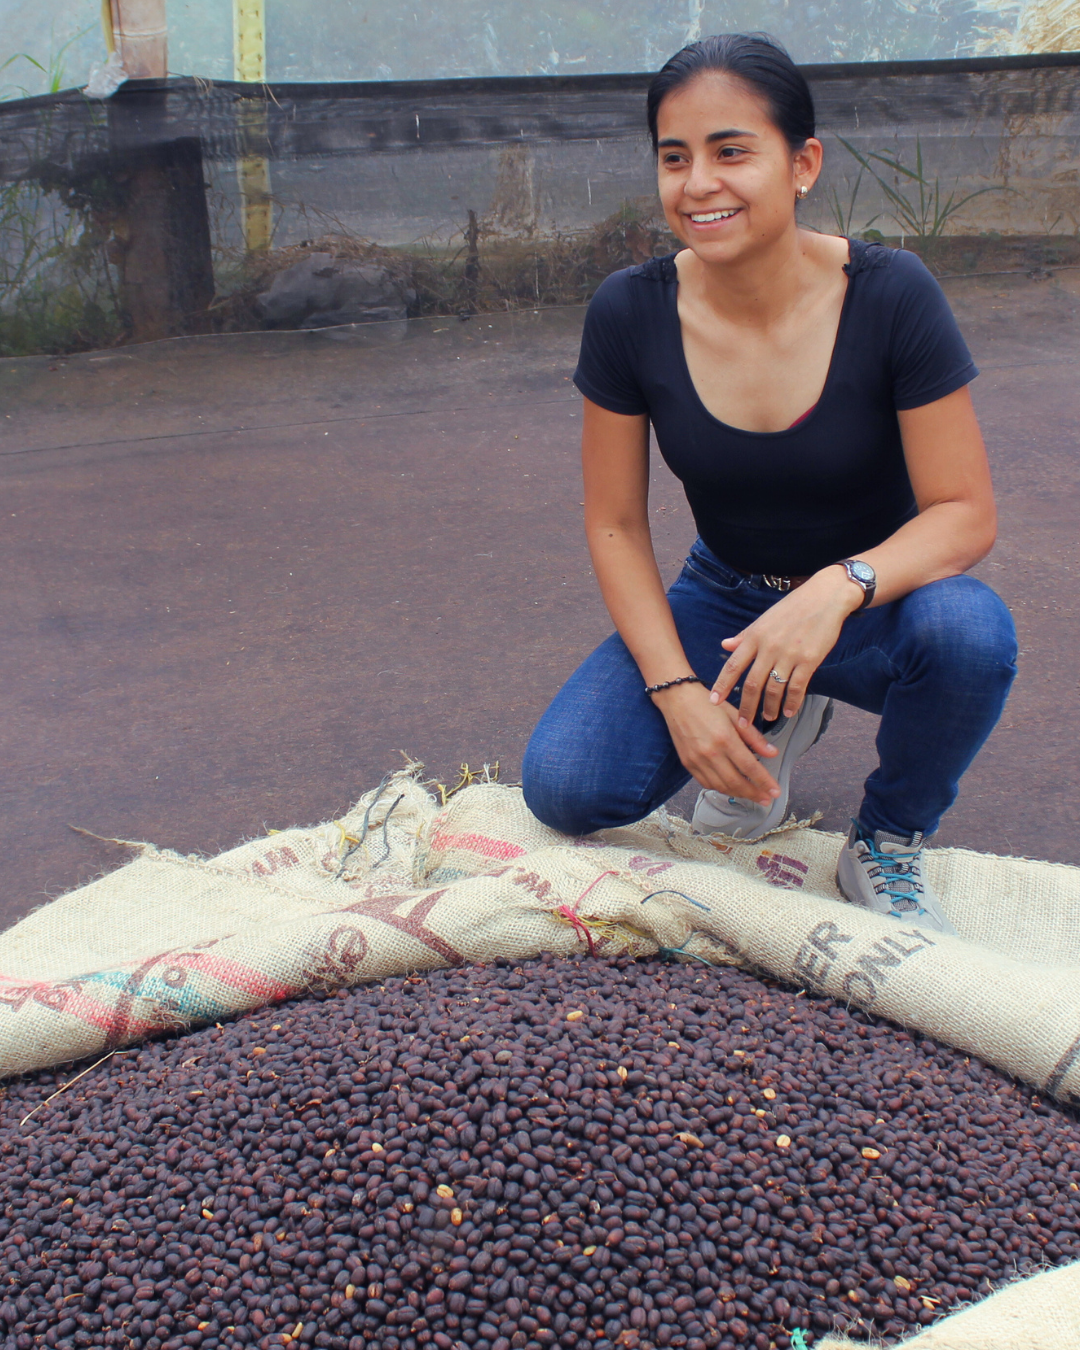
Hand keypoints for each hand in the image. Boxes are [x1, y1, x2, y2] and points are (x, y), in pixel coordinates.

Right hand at [654, 682, 781, 804]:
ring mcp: (697, 760)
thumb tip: (773, 753)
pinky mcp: (688, 763)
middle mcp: (710, 753)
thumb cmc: (708, 704)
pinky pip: (706, 783)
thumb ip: (754, 737)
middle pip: (736, 782)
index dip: (764, 782)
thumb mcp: (735, 715)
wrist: (678, 700)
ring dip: (738, 794)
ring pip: (721, 786)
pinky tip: (731, 787)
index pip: (749, 767)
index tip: (775, 792)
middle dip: (754, 794)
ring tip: (751, 795)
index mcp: (725, 739)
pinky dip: (721, 788)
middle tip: (766, 799)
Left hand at [710, 568, 860, 724]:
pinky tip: (789, 712)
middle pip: (752, 684)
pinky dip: (792, 703)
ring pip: (774, 689)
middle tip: (743, 724)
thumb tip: (725, 645)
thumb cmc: (793, 607)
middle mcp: (769, 647)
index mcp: (755, 636)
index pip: (733, 665)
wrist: (825, 597)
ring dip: (770, 708)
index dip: (722, 685)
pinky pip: (797, 687)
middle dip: (746, 708)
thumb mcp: (764, 619)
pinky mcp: (809, 660)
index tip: (713, 701)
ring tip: (769, 717)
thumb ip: (745, 635)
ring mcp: (789, 654)